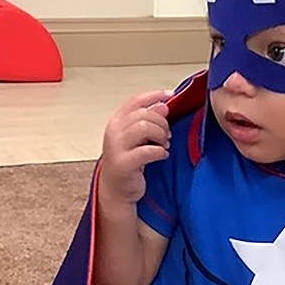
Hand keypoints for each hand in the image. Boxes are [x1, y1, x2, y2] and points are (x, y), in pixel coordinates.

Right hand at [99, 90, 171, 204]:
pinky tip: (162, 155)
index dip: (154, 95)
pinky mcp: (124, 163)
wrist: (115, 189)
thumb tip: (164, 106)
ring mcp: (117, 147)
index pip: (136, 100)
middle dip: (162, 123)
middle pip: (144, 114)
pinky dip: (160, 152)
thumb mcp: (137, 137)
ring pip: (145, 127)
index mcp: (116, 121)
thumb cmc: (128, 161)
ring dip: (161, 135)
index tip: (170, 95)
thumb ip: (147, 120)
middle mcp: (113, 131)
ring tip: (164, 145)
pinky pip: (148, 151)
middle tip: (167, 136)